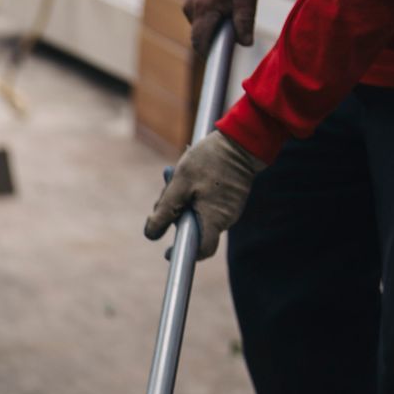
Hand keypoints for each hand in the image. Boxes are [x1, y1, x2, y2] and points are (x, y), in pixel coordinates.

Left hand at [143, 130, 265, 258]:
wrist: (241, 139)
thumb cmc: (210, 160)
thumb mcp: (179, 185)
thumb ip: (164, 212)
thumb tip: (152, 234)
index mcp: (214, 219)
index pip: (201, 250)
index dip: (183, 254)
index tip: (168, 251)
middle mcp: (226, 219)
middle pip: (196, 230)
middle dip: (177, 217)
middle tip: (167, 192)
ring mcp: (231, 208)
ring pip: (200, 215)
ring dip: (184, 202)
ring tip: (179, 178)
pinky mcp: (231, 198)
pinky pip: (208, 204)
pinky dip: (195, 195)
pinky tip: (191, 176)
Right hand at [182, 0, 260, 56]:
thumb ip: (245, 20)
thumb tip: (245, 43)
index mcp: (205, 10)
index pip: (200, 41)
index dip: (207, 54)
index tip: (217, 62)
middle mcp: (191, 9)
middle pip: (199, 36)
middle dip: (213, 39)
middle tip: (231, 35)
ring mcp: (188, 5)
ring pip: (199, 26)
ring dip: (213, 27)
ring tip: (229, 13)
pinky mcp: (189, 1)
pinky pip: (199, 17)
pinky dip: (210, 18)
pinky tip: (223, 7)